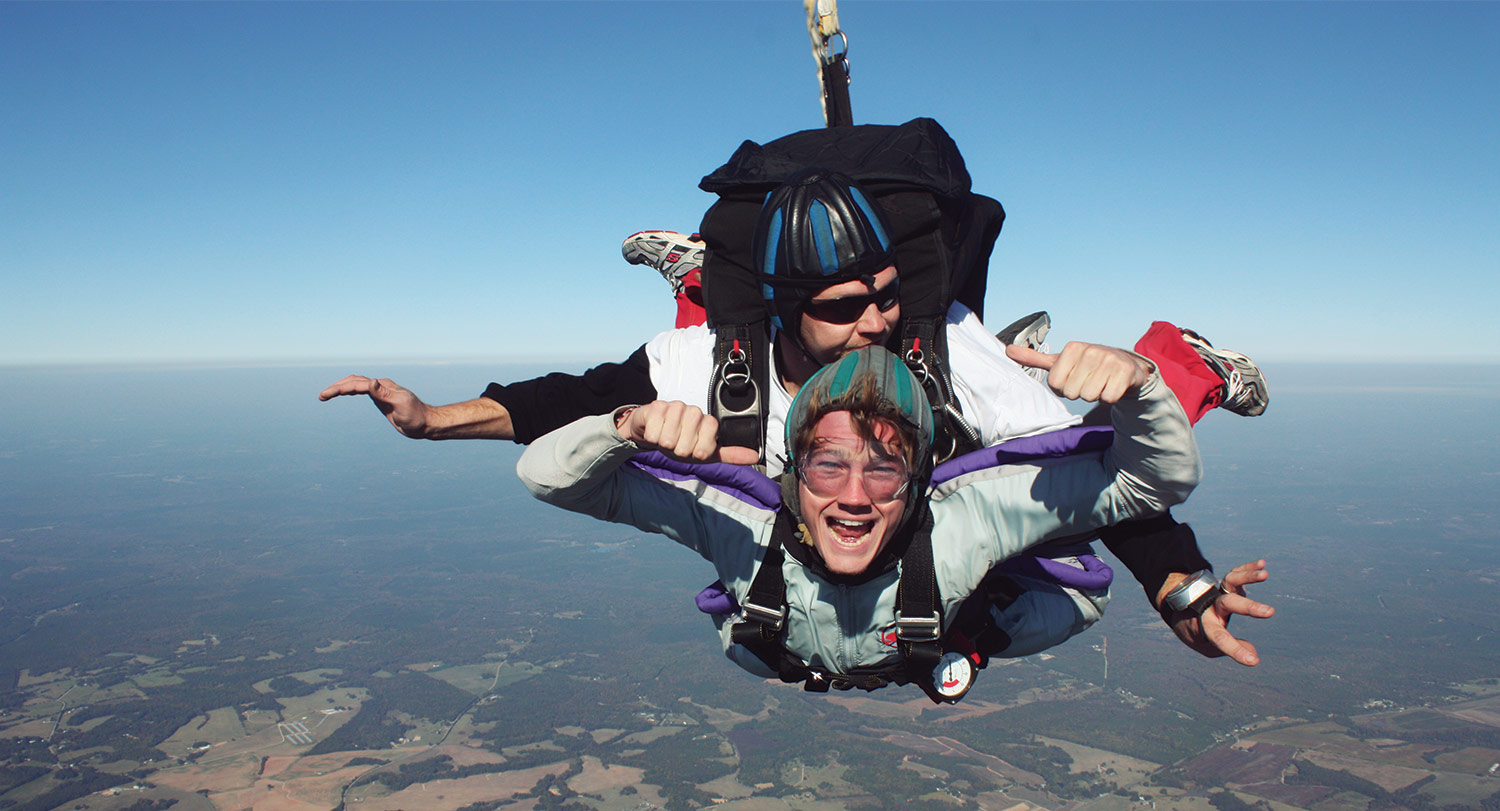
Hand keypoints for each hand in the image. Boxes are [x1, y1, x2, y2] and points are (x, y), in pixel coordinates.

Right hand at [319, 375, 429, 438]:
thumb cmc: (416, 416)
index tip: (326, 395)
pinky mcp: (381, 400)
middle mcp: (380, 386)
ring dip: (341, 387)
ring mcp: (380, 392)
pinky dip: (350, 390)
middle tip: (321, 396)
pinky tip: (344, 393)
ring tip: (326, 395)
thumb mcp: (400, 405)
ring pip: (356, 385)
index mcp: (383, 386)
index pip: (357, 384)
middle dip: (336, 387)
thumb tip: (370, 381)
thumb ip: (385, 394)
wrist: (426, 423)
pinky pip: (362, 391)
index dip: (340, 389)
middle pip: (354, 382)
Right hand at [618, 401, 759, 465]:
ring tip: (666, 438)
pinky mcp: (657, 406)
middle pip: (685, 446)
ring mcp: (676, 407)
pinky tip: (656, 431)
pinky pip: (654, 433)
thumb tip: (755, 456)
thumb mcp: (706, 453)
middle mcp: (694, 412)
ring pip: (670, 440)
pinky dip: (653, 437)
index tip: (693, 450)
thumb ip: (730, 455)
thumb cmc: (681, 442)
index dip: (695, 454)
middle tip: (677, 444)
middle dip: (678, 451)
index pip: (705, 448)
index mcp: (708, 422)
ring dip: (665, 444)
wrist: (654, 430)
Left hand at [1007, 342, 1151, 403]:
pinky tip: (1112, 386)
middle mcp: (1091, 351)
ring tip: (1100, 382)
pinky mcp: (1126, 372)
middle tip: (1089, 380)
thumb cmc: (1087, 365)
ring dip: (1095, 395)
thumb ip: (1035, 358)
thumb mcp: (1061, 361)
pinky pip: (1109, 398)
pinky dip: (1110, 398)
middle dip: (1080, 392)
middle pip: (1073, 392)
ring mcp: (1110, 360)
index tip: (1074, 377)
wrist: (1125, 365)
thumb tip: (1008, 350)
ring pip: (1090, 396)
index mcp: (1073, 348)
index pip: (1056, 384)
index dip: (1064, 387)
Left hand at [1162, 560, 1274, 666]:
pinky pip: (1235, 573)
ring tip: (1264, 574)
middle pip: (1227, 604)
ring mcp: (1219, 592)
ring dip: (1247, 576)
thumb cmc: (1197, 632)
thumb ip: (1228, 650)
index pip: (1220, 638)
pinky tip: (1262, 563)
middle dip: (1248, 607)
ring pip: (1230, 581)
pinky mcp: (1226, 584)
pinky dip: (1248, 567)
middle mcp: (1212, 606)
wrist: (1180, 609)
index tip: (1253, 661)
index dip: (1235, 650)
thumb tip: (1253, 655)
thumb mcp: (1207, 647)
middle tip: (1270, 612)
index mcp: (1205, 626)